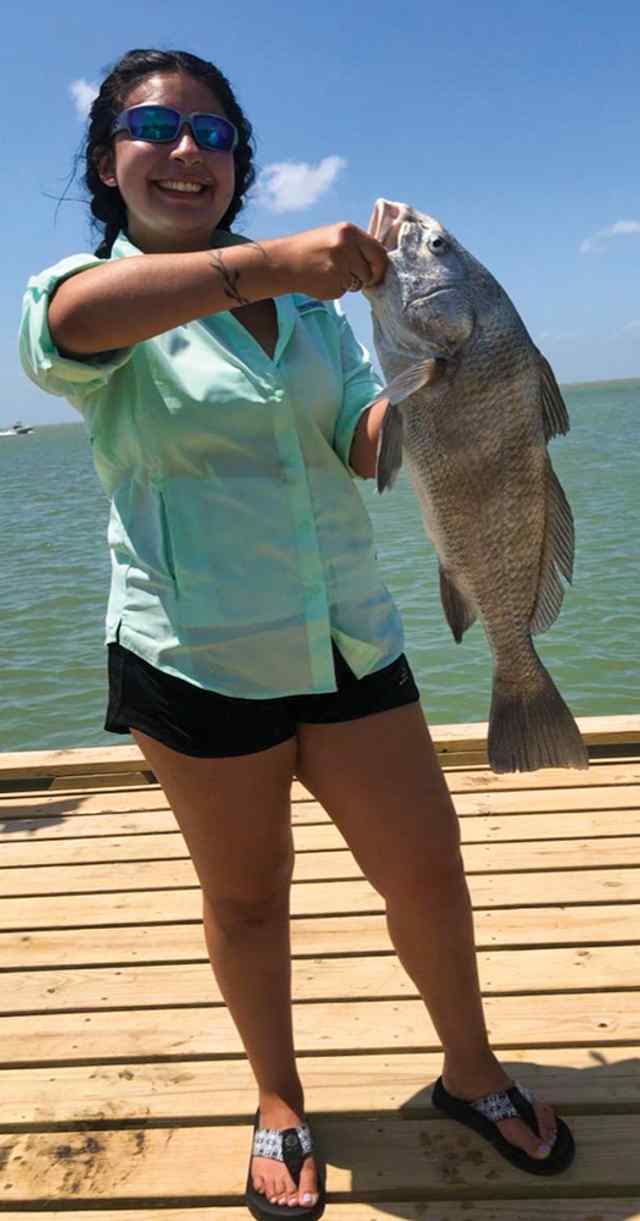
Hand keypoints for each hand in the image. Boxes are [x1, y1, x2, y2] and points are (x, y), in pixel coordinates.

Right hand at [269, 222, 388, 299]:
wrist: (285, 261)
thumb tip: (379, 259)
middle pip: (371, 271)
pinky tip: (322, 280)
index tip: (376, 271)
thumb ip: (356, 245)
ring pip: (358, 283)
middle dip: (368, 277)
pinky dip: (336, 289)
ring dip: (349, 283)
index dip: (380, 264)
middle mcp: (346, 247)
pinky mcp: (333, 285)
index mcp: (349, 232)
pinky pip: (344, 292)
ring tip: (330, 273)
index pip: (379, 251)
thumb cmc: (311, 248)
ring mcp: (340, 267)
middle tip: (357, 277)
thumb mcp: (335, 236)